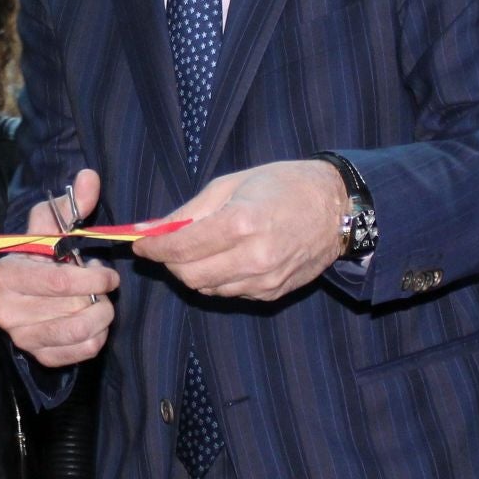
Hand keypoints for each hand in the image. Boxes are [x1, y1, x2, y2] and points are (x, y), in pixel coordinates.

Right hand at [0, 170, 116, 367]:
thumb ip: (70, 206)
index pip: (60, 282)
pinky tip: (95, 323)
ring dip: (102, 317)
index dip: (94, 277)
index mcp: (8, 275)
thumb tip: (89, 176)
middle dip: (100, 297)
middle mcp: (8, 311)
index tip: (108, 273)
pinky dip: (97, 338)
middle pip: (74, 309)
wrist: (21, 294)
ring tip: (102, 304)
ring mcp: (22, 338)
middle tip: (103, 286)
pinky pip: (80, 353)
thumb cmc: (39, 257)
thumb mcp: (48, 229)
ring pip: (79, 333)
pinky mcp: (39, 356)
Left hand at [132, 158, 350, 301]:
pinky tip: (227, 258)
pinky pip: (230, 293)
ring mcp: (265, 280)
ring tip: (200, 249)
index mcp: (242, 223)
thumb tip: (150, 229)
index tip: (140, 244)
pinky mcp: (272, 294)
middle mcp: (254, 257)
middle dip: (170, 262)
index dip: (154, 248)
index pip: (181, 248)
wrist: (338, 207)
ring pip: (207, 288)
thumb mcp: (231, 183)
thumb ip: (189, 211)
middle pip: (189, 275)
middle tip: (168, 246)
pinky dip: (218, 279)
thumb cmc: (284, 185)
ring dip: (193, 272)